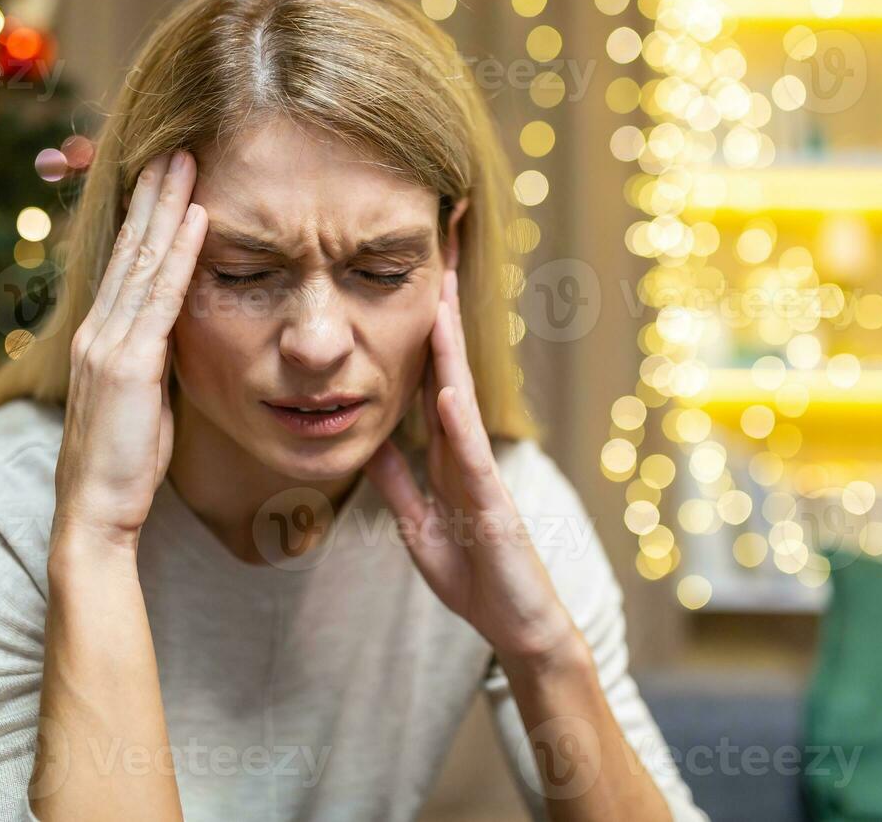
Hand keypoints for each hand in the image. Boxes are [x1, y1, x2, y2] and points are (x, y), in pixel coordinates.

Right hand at [53, 150, 206, 552]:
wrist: (95, 515)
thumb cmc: (125, 465)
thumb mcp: (145, 401)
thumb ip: (157, 360)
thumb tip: (181, 335)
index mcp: (103, 338)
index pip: (127, 264)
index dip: (146, 217)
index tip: (166, 176)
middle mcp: (99, 331)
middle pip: (131, 248)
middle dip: (154, 194)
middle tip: (177, 145)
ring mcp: (109, 344)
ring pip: (143, 261)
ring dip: (168, 206)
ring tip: (188, 160)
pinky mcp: (127, 364)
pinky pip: (160, 297)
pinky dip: (181, 253)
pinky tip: (199, 218)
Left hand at [364, 269, 578, 663]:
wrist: (515, 625)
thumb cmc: (474, 574)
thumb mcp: (416, 523)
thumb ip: (397, 482)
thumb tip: (366, 441)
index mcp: (444, 454)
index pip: (427, 380)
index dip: (415, 333)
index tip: (405, 283)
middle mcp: (465, 450)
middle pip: (448, 368)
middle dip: (441, 313)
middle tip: (437, 254)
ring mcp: (481, 470)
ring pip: (461, 396)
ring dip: (450, 347)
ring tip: (440, 296)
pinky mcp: (492, 501)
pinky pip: (470, 455)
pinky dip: (458, 421)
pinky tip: (447, 389)